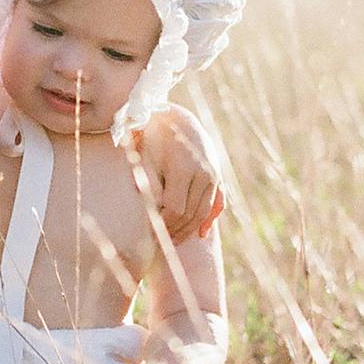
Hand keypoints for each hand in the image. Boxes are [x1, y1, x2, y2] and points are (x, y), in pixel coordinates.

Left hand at [135, 109, 227, 240]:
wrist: (178, 120)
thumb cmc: (154, 139)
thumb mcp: (145, 158)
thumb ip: (148, 185)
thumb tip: (148, 213)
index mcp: (184, 169)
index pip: (176, 210)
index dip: (163, 225)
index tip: (150, 234)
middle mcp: (203, 174)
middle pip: (191, 214)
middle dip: (175, 231)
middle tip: (159, 243)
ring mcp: (213, 176)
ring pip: (203, 212)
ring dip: (189, 229)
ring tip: (173, 240)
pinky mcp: (218, 177)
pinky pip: (217, 204)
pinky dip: (209, 219)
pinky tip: (200, 233)